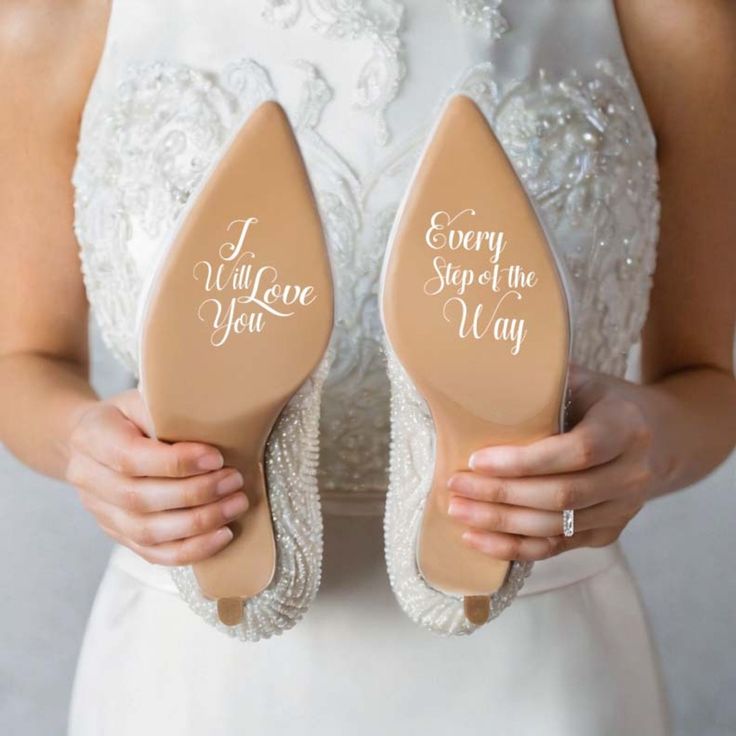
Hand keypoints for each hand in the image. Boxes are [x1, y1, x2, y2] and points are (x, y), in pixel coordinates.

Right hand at [65, 389, 247, 564]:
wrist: (89, 441)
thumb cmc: (126, 417)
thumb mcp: (139, 399)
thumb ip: (165, 411)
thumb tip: (212, 424)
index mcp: (93, 439)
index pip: (131, 458)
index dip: (176, 462)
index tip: (215, 457)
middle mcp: (90, 480)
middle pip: (140, 498)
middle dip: (195, 493)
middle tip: (234, 481)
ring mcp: (102, 513)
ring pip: (147, 531)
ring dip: (199, 523)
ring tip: (235, 505)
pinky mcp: (118, 534)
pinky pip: (153, 553)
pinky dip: (191, 549)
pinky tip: (222, 535)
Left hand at [447, 364, 668, 560]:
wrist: (659, 437)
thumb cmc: (603, 402)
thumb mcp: (583, 380)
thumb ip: (542, 382)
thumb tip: (478, 377)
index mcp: (625, 428)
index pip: (576, 452)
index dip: (523, 461)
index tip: (476, 460)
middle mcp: (632, 474)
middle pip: (562, 495)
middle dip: (501, 494)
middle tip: (455, 486)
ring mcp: (623, 509)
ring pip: (556, 527)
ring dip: (500, 523)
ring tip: (458, 510)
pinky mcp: (608, 533)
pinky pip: (557, 547)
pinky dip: (514, 547)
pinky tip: (478, 539)